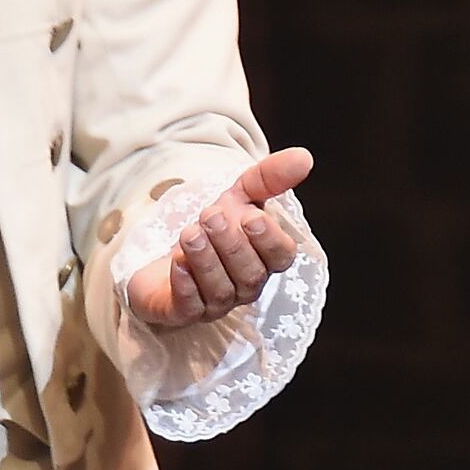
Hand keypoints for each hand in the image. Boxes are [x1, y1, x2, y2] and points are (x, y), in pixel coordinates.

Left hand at [126, 147, 315, 329]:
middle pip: (250, 275)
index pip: (281, 257)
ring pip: (221, 291)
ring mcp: (216, 303)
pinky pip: (190, 307)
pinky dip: (186, 285)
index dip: (269, 241)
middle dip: (231, 246)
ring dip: (206, 260)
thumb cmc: (213, 226)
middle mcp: (246, 285)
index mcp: (265, 258)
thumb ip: (270, 178)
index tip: (251, 217)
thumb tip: (304, 157)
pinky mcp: (184, 312)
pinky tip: (177, 261)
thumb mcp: (239, 194)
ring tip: (190, 233)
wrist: (165, 249)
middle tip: (211, 216)